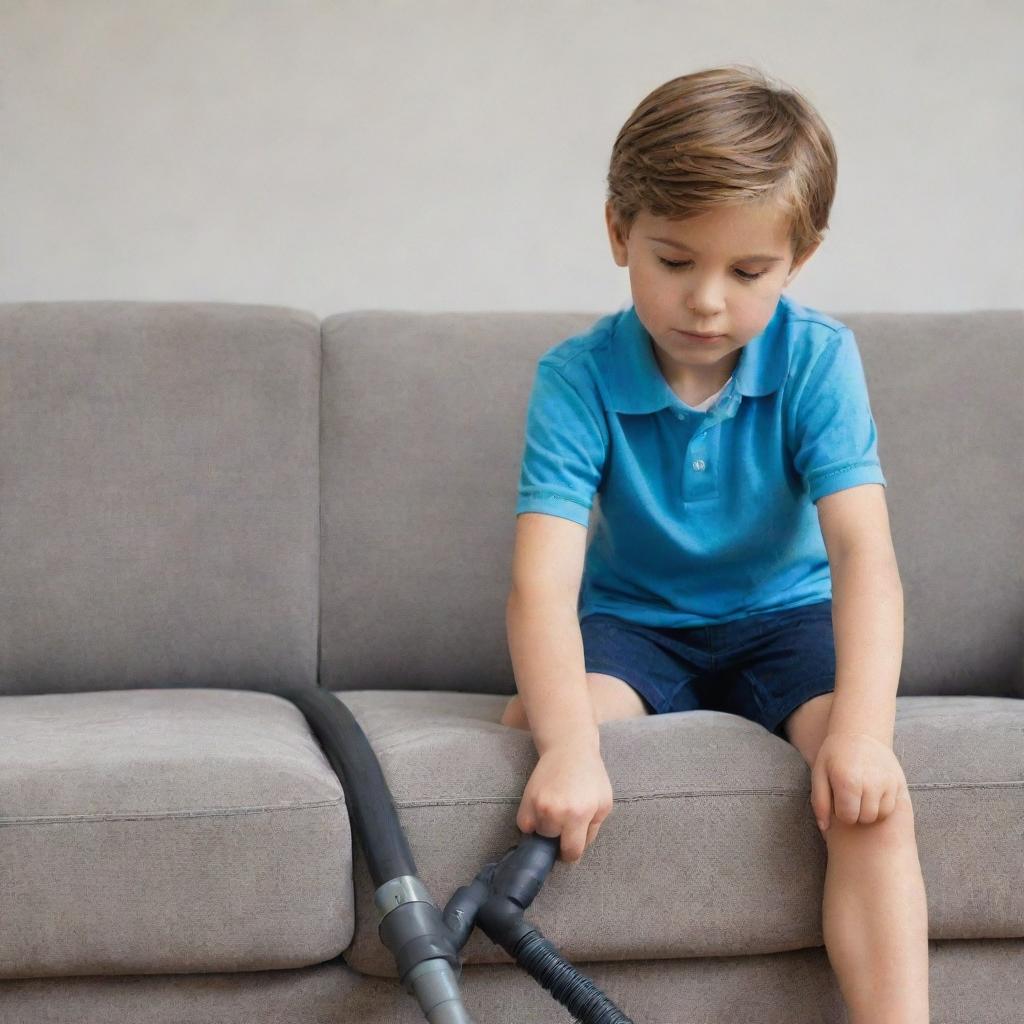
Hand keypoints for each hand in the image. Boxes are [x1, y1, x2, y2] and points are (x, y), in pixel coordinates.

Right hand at [516, 738, 613, 862]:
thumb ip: (593, 829)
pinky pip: (524, 824)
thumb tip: (577, 847)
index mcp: (580, 815)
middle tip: (565, 821)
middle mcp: (557, 812)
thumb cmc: (590, 776)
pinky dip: (531, 822)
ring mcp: (540, 805)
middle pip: (552, 842)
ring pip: (538, 833)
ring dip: (546, 828)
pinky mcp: (527, 798)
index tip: (569, 849)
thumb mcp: (603, 803)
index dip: (571, 854)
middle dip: (559, 836)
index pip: (571, 851)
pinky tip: (542, 808)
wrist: (569, 749)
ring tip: (555, 810)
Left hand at [810, 731, 908, 831]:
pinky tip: (872, 794)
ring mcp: (887, 782)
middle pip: (865, 818)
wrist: (860, 733)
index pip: (848, 817)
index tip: (838, 802)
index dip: (841, 813)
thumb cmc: (835, 756)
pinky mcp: (898, 782)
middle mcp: (870, 782)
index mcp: (847, 780)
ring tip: (860, 797)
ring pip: (880, 815)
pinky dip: (882, 806)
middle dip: (855, 814)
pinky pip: (891, 807)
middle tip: (849, 799)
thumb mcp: (819, 773)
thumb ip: (820, 802)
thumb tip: (825, 829)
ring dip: (869, 811)